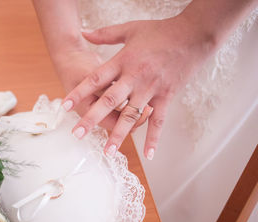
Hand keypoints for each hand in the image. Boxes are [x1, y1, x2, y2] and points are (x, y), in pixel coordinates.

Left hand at [61, 15, 215, 158]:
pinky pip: (159, 121)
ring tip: (108, 151)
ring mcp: (151, 89)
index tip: (65, 106)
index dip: (79, 92)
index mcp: (123, 61)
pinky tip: (149, 154)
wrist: (193, 34)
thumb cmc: (160, 31)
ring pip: (132, 115)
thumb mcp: (130, 29)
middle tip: (78, 134)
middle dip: (92, 119)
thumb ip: (104, 34)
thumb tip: (83, 31)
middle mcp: (135, 77)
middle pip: (109, 101)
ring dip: (119, 134)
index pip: (95, 79)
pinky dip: (154, 138)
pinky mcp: (166, 96)